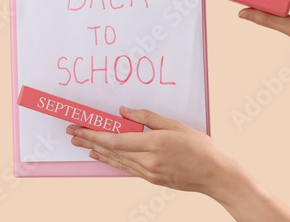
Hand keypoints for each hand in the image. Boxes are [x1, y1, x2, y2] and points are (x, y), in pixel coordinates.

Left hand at [67, 107, 244, 200]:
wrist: (218, 176)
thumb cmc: (202, 149)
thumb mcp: (176, 125)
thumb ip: (148, 117)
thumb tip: (124, 111)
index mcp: (154, 144)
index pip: (115, 139)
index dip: (93, 134)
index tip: (78, 128)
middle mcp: (148, 161)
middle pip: (111, 150)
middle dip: (89, 141)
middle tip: (72, 133)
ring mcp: (149, 172)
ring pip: (116, 160)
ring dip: (96, 150)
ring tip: (80, 144)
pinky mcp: (152, 179)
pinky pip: (126, 168)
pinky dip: (111, 160)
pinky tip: (101, 156)